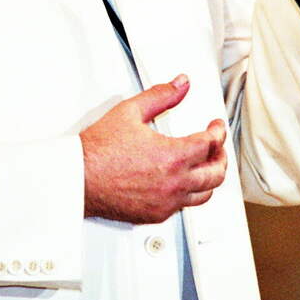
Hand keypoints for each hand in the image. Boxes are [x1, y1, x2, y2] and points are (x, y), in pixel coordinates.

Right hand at [80, 75, 226, 223]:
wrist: (79, 177)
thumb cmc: (99, 150)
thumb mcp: (130, 111)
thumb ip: (161, 95)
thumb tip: (180, 85)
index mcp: (173, 156)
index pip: (209, 144)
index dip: (217, 132)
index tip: (216, 126)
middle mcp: (174, 183)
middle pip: (215, 174)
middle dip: (221, 157)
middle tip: (217, 146)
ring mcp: (166, 202)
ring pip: (204, 195)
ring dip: (210, 179)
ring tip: (207, 167)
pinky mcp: (156, 214)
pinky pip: (183, 206)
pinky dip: (189, 193)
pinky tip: (183, 184)